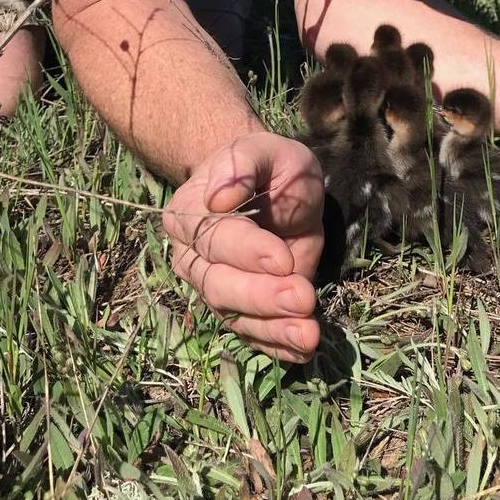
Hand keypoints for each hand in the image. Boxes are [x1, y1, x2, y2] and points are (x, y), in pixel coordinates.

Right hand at [163, 133, 323, 361]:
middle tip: (302, 299)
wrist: (274, 185)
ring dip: (272, 328)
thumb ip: (244, 164)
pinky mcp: (241, 308)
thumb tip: (220, 198)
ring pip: (234, 315)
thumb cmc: (268, 165)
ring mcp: (215, 286)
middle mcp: (194, 256)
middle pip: (219, 285)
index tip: (283, 259)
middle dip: (261, 296)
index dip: (248, 251)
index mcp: (190, 213)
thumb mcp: (263, 150)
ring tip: (308, 335)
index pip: (214, 239)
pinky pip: (253, 333)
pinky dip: (277, 345)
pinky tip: (302, 350)